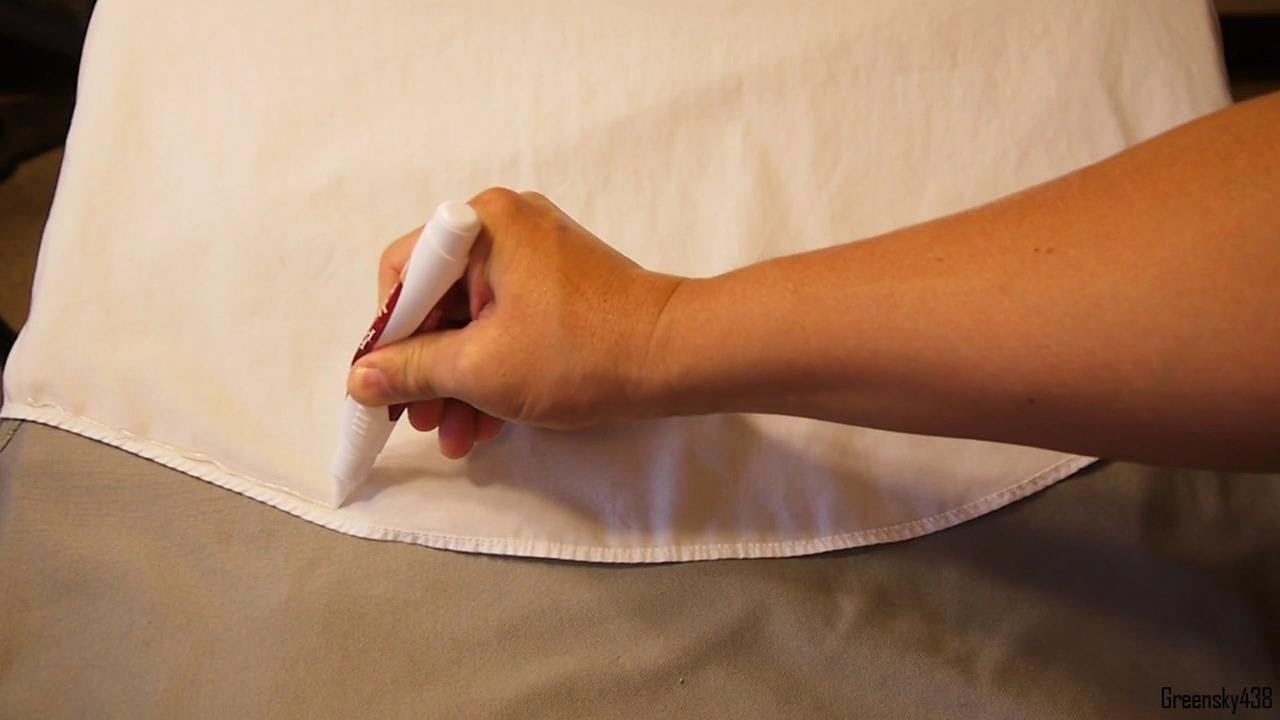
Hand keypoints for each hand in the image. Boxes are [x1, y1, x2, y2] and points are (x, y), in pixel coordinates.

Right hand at [347, 188, 683, 457]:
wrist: (675, 357)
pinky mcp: (560, 285)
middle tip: (420, 422)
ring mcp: (537, 255)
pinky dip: (494, 369)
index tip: (386, 389)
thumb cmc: (577, 353)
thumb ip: (411, 370)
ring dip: (459, 382)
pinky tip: (485, 425)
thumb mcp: (479, 369)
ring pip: (473, 320)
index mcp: (481, 224)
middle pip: (438, 301)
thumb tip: (359, 379)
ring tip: (455, 438)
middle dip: (428, 371)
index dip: (388, 339)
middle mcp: (506, 226)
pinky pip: (507, 322)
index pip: (403, 276)